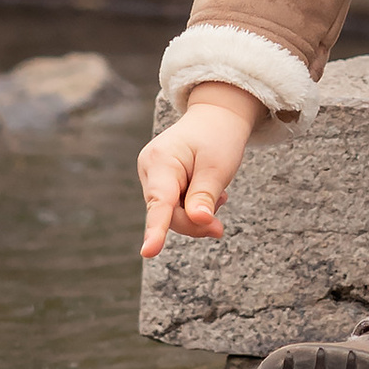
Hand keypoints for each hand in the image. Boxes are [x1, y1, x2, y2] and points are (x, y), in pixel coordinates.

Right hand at [138, 84, 262, 257]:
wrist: (216, 117)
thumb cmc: (218, 137)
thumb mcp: (218, 167)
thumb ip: (205, 196)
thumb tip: (198, 222)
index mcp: (161, 160)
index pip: (160, 203)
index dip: (156, 229)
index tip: (149, 252)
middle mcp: (149, 169)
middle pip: (168, 214)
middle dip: (195, 222)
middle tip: (220, 227)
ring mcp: (152, 177)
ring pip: (171, 214)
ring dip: (196, 214)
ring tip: (219, 196)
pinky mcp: (159, 183)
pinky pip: (174, 207)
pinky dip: (193, 208)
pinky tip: (210, 195)